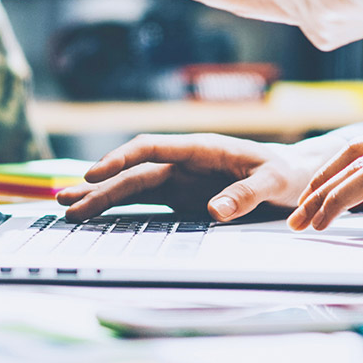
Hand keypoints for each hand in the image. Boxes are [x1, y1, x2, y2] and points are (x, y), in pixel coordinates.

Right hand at [55, 134, 332, 221]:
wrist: (296, 177)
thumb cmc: (286, 173)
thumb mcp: (273, 182)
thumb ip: (246, 194)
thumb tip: (213, 211)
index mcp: (202, 148)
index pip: (152, 147)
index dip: (121, 158)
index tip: (95, 173)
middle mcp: (184, 162)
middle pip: (133, 171)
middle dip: (99, 185)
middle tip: (66, 202)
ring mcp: (180, 180)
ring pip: (132, 186)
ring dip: (101, 196)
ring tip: (67, 207)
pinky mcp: (181, 198)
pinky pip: (145, 202)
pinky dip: (119, 208)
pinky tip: (94, 214)